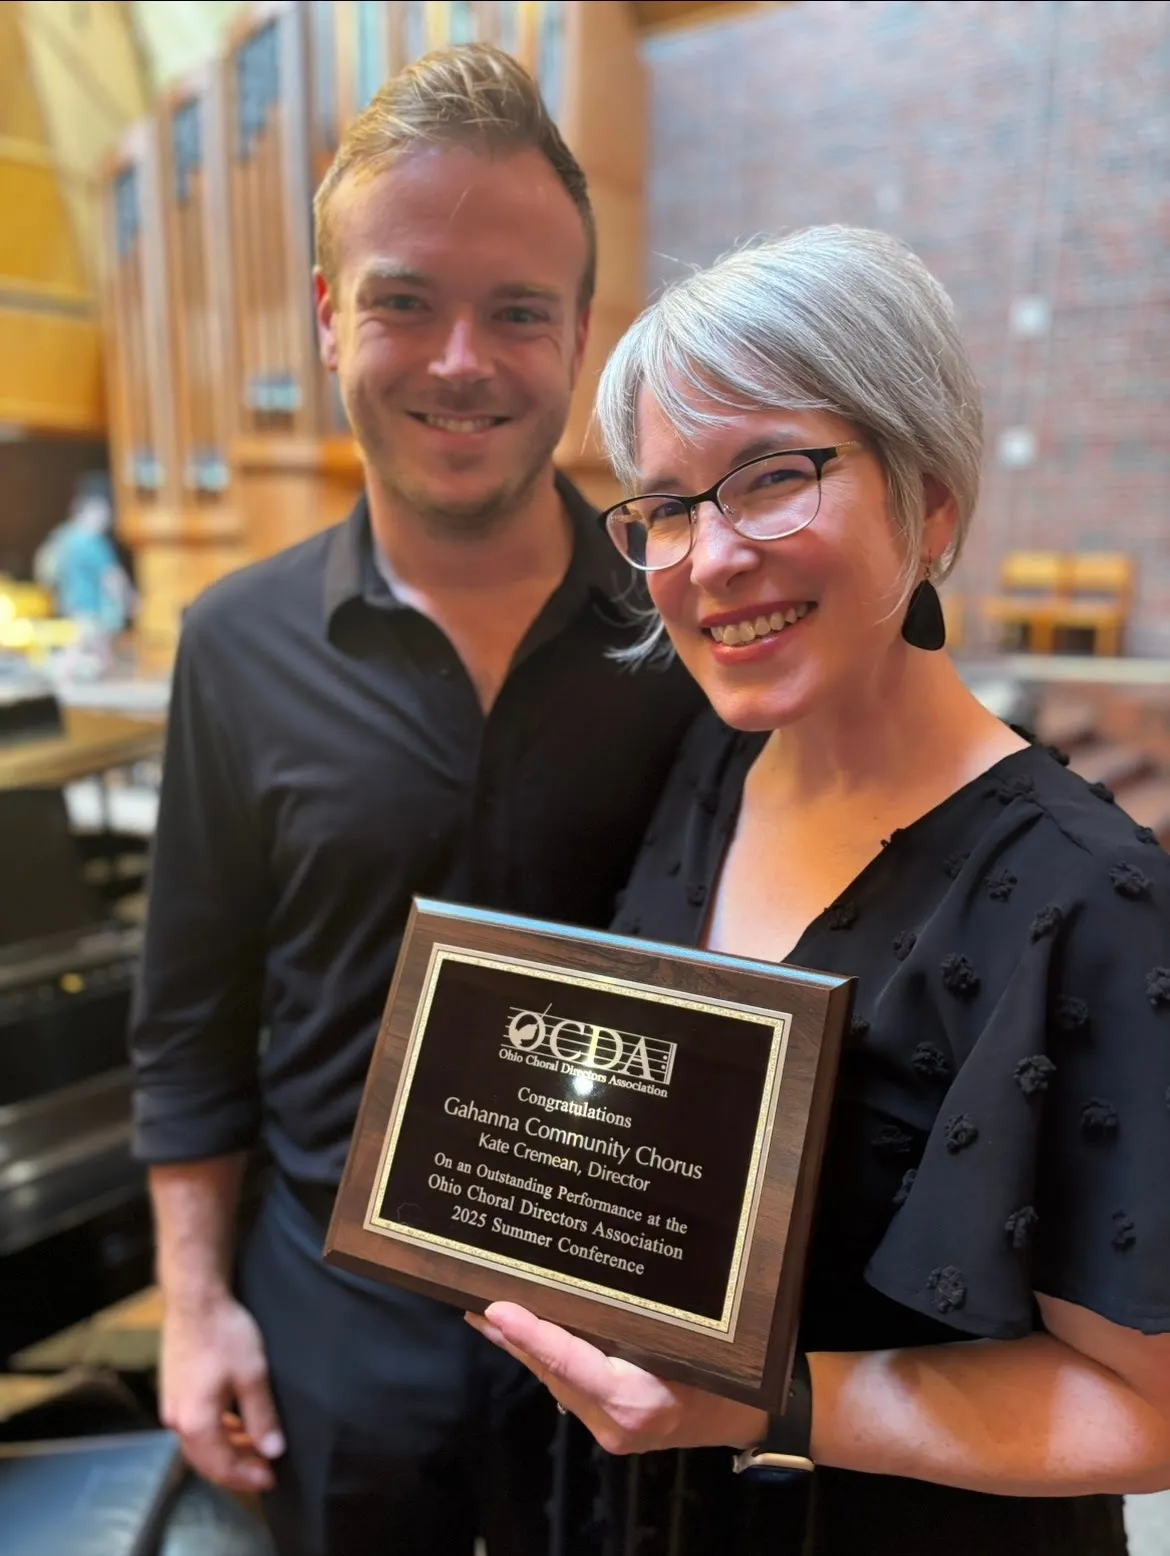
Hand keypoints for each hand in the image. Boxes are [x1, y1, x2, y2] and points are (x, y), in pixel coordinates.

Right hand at [160, 1293, 284, 1491]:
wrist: (195, 1299)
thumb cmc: (224, 1334)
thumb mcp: (253, 1376)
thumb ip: (262, 1417)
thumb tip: (273, 1450)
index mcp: (195, 1422)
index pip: (221, 1466)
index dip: (247, 1477)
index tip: (271, 1478)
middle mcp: (176, 1420)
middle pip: (206, 1461)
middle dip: (236, 1468)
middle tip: (265, 1469)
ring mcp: (171, 1405)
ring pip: (199, 1443)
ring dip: (227, 1449)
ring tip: (256, 1446)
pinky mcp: (173, 1391)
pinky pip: (194, 1425)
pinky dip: (216, 1432)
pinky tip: (236, 1423)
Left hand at [467, 1302, 764, 1455]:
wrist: (745, 1418)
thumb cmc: (726, 1370)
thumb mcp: (689, 1340)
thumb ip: (640, 1322)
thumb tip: (587, 1281)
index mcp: (636, 1398)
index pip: (571, 1362)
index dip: (533, 1334)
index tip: (497, 1308)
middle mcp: (615, 1420)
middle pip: (554, 1372)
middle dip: (515, 1338)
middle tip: (476, 1300)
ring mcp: (609, 1428)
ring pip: (557, 1380)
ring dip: (525, 1348)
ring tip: (489, 1312)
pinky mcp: (609, 1425)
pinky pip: (570, 1387)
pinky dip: (548, 1360)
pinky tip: (525, 1336)